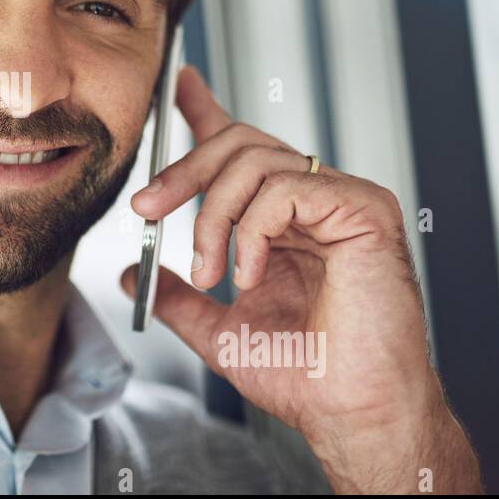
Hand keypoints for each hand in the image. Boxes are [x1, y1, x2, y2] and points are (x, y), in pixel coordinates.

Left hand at [122, 64, 481, 492]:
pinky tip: (250, 275)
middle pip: (239, 143)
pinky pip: (287, 188)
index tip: (179, 86)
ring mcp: (342, 201)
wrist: (350, 413)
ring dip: (212, 217)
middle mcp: (314, 202)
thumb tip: (134, 271)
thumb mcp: (219, 330)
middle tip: (147, 209)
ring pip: (255, 162)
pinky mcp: (364, 209)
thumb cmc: (305, 376)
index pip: (243, 151)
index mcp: (285, 221)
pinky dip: (253, 230)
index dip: (207, 112)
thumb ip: (179, 297)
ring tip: (212, 273)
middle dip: (183, 171)